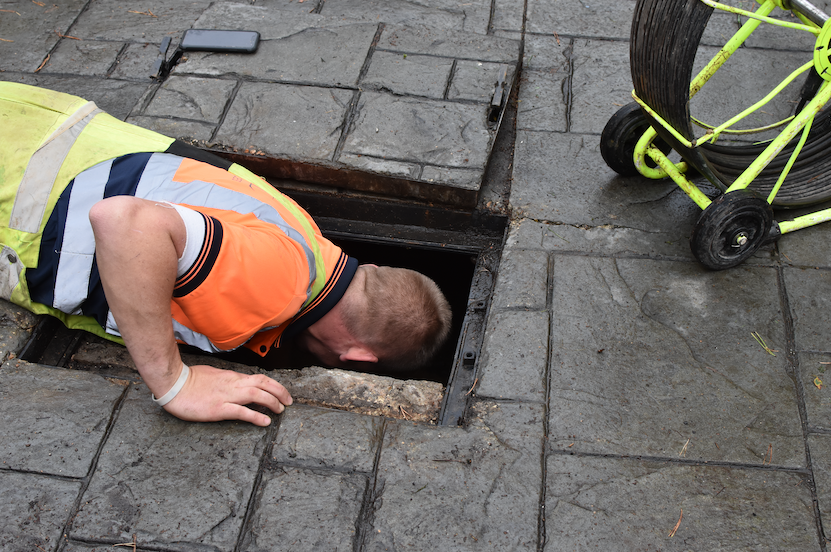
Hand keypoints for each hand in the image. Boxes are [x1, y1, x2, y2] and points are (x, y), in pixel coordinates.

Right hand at [161, 364, 292, 426]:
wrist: (173, 385)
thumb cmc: (189, 380)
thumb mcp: (213, 375)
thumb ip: (227, 380)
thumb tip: (237, 383)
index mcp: (232, 377)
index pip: (258, 378)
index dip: (274, 385)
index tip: (282, 392)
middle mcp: (233, 384)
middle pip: (263, 384)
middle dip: (280, 392)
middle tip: (289, 401)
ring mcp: (226, 396)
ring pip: (257, 395)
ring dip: (272, 402)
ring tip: (281, 410)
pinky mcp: (219, 409)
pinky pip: (242, 412)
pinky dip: (256, 416)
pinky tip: (265, 422)